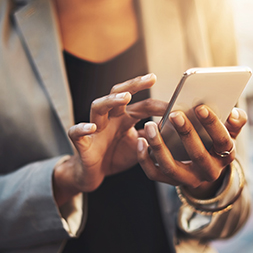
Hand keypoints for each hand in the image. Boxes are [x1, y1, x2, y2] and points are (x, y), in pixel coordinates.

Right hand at [53, 73, 166, 205]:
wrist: (93, 174)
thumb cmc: (115, 156)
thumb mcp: (140, 147)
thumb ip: (153, 137)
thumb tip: (174, 130)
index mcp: (124, 117)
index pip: (142, 105)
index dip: (159, 105)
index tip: (176, 104)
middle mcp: (110, 118)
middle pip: (118, 93)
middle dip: (134, 84)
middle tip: (151, 78)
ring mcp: (94, 128)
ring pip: (98, 106)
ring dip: (111, 100)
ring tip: (126, 97)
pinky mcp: (82, 143)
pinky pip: (76, 132)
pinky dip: (82, 128)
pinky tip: (92, 127)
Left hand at [137, 106, 246, 198]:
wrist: (203, 168)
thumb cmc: (214, 142)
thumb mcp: (228, 133)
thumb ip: (234, 122)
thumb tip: (235, 113)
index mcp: (224, 157)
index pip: (222, 141)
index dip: (213, 124)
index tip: (200, 107)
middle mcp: (208, 172)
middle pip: (197, 155)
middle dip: (186, 133)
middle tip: (174, 114)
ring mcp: (187, 179)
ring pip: (171, 167)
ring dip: (159, 146)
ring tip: (149, 125)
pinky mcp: (169, 181)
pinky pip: (154, 173)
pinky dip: (144, 158)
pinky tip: (140, 140)